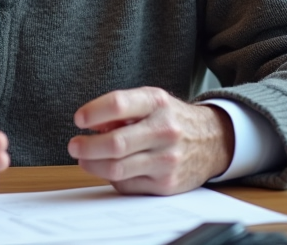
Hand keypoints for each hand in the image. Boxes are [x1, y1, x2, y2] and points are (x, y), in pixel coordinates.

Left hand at [67, 87, 234, 195]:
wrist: (212, 141)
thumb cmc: (171, 119)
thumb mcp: (150, 102)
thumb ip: (120, 110)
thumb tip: (90, 125)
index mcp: (157, 103)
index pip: (119, 104)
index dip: (93, 112)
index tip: (79, 119)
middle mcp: (165, 130)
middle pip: (115, 143)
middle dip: (87, 146)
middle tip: (73, 145)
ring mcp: (167, 159)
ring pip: (117, 169)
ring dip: (92, 165)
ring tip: (84, 158)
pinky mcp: (166, 184)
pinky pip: (127, 185)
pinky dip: (112, 177)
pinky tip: (111, 169)